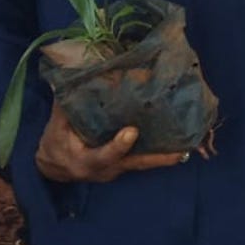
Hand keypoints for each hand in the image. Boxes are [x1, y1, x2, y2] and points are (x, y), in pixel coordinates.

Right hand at [34, 106, 187, 182]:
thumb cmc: (55, 143)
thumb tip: (75, 74)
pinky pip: (144, 159)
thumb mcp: (56, 126)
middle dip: (159, 158)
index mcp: (84, 161)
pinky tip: (181, 141)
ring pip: (144, 163)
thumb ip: (66, 105)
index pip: (103, 156)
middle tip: (182, 151)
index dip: (117, 146)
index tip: (132, 132)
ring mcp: (118, 169)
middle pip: (135, 164)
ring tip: (191, 143)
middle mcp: (106, 169)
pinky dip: (161, 151)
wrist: (53, 167)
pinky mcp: (125, 165)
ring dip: (167, 155)